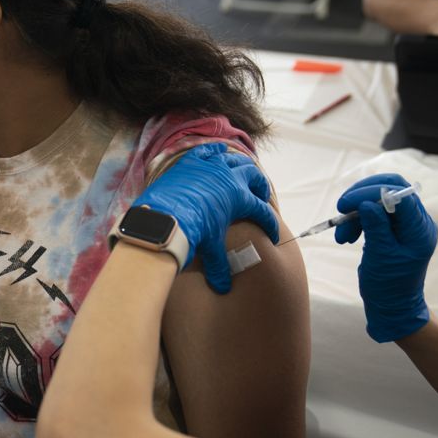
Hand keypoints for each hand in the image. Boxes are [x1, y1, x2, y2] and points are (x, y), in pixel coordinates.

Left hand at [134, 143, 279, 293]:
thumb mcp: (209, 249)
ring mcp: (210, 166)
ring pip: (234, 158)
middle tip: (260, 196)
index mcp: (240, 198)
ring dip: (241, 165)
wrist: (164, 216)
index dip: (271, 226)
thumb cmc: (192, 232)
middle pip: (254, 176)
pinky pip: (208, 150)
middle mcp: (230, 177)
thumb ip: (219, 267)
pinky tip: (219, 151)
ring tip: (243, 172)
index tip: (273, 235)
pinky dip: (216, 150)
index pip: (263, 212)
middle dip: (260, 186)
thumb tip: (223, 287)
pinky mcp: (191, 162)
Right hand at [334, 173, 437, 342]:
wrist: (391, 306)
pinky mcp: (392, 229)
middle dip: (363, 196)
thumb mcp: (381, 256)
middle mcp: (416, 222)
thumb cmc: (389, 286)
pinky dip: (357, 221)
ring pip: (378, 201)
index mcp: (419, 229)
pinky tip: (347, 236)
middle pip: (391, 189)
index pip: (400, 195)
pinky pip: (373, 214)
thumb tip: (366, 202)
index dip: (372, 192)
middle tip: (342, 207)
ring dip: (356, 213)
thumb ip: (376, 227)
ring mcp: (405, 225)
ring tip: (343, 235)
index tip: (346, 203)